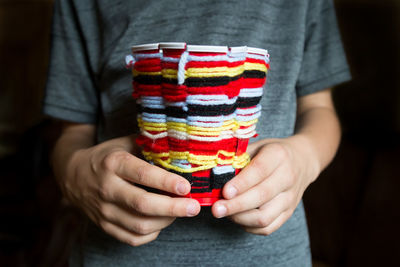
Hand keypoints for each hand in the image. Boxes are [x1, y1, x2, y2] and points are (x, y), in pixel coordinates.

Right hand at [57, 133, 200, 246]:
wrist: (73, 175)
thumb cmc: (107, 157)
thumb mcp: (125, 144)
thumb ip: (150, 147)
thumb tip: (182, 151)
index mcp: (113, 163)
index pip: (143, 175)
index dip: (167, 182)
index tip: (187, 187)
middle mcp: (107, 188)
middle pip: (142, 205)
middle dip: (173, 208)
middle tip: (194, 207)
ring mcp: (104, 210)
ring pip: (139, 225)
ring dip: (166, 221)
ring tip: (181, 211)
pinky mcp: (104, 225)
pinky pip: (132, 238)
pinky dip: (152, 233)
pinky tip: (162, 221)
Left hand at [211, 136, 319, 235]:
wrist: (302, 160)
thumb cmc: (270, 152)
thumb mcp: (256, 145)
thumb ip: (237, 157)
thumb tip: (214, 173)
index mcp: (278, 155)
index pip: (259, 171)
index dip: (241, 183)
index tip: (224, 192)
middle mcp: (288, 177)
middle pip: (261, 196)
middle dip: (236, 205)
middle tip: (216, 209)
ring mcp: (290, 198)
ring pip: (265, 217)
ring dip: (240, 218)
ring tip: (224, 213)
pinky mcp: (289, 213)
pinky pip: (268, 227)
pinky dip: (249, 226)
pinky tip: (237, 218)